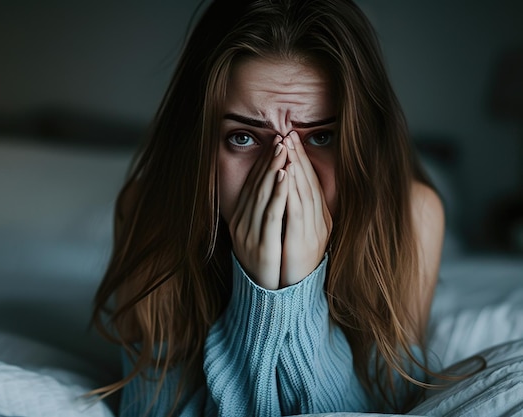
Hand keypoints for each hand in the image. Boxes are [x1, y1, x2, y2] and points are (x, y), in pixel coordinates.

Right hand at [229, 135, 288, 289]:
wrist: (263, 296)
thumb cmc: (265, 263)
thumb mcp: (258, 236)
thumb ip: (261, 213)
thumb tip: (270, 190)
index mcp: (241, 219)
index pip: (252, 184)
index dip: (264, 163)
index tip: (275, 142)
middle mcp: (242, 223)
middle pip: (256, 185)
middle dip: (269, 160)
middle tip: (281, 138)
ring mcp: (249, 234)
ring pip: (262, 195)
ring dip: (273, 170)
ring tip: (283, 149)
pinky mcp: (262, 244)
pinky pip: (271, 214)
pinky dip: (277, 193)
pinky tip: (285, 176)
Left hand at [280, 131, 331, 286]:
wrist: (296, 293)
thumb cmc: (295, 262)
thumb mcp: (299, 234)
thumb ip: (297, 212)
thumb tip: (290, 188)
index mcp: (320, 218)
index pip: (312, 182)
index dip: (303, 159)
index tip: (293, 139)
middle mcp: (320, 221)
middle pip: (310, 183)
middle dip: (300, 157)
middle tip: (290, 134)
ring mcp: (313, 231)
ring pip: (305, 192)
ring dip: (297, 167)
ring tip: (289, 146)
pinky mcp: (302, 241)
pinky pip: (297, 211)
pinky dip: (292, 190)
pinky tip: (286, 174)